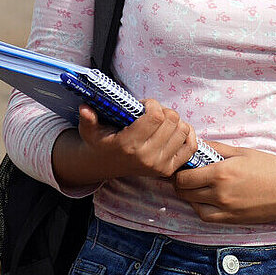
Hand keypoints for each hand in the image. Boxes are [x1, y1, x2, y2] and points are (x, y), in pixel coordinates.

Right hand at [75, 98, 197, 179]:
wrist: (105, 165)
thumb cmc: (100, 142)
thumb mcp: (90, 130)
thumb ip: (88, 119)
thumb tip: (85, 108)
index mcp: (129, 145)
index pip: (155, 117)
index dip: (152, 104)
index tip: (144, 105)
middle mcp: (147, 157)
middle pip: (172, 120)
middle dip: (163, 110)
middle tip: (153, 112)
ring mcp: (160, 165)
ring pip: (183, 130)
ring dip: (175, 121)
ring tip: (161, 122)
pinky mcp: (169, 170)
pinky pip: (191, 147)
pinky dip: (187, 135)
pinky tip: (174, 130)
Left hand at [173, 143, 275, 228]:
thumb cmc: (270, 167)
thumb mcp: (243, 152)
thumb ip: (216, 148)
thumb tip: (197, 143)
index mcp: (221, 172)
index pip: (184, 177)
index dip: (179, 171)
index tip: (181, 165)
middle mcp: (220, 193)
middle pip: (185, 192)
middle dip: (180, 183)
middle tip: (185, 175)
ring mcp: (225, 210)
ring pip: (193, 206)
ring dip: (189, 197)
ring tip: (195, 187)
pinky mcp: (232, 220)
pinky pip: (206, 217)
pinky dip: (201, 208)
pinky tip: (206, 199)